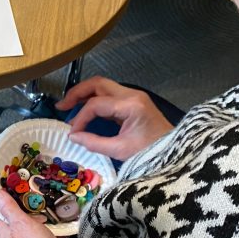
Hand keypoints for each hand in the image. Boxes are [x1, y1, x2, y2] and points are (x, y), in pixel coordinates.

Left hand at [0, 189, 82, 237]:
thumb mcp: (19, 223)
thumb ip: (8, 207)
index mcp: (6, 233)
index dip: (2, 197)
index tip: (10, 181)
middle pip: (20, 216)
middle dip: (27, 201)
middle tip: (36, 183)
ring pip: (38, 223)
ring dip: (45, 211)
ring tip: (52, 192)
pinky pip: (55, 231)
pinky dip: (59, 222)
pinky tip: (66, 208)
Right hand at [55, 76, 173, 160]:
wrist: (177, 154)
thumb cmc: (152, 153)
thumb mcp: (121, 151)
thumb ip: (94, 142)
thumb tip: (73, 136)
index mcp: (130, 105)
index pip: (96, 104)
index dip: (80, 117)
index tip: (72, 131)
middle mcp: (132, 95)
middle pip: (98, 83)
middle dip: (77, 93)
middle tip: (62, 105)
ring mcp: (134, 96)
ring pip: (103, 86)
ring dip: (85, 93)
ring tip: (69, 105)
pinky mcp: (134, 101)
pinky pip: (110, 94)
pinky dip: (95, 99)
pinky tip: (84, 109)